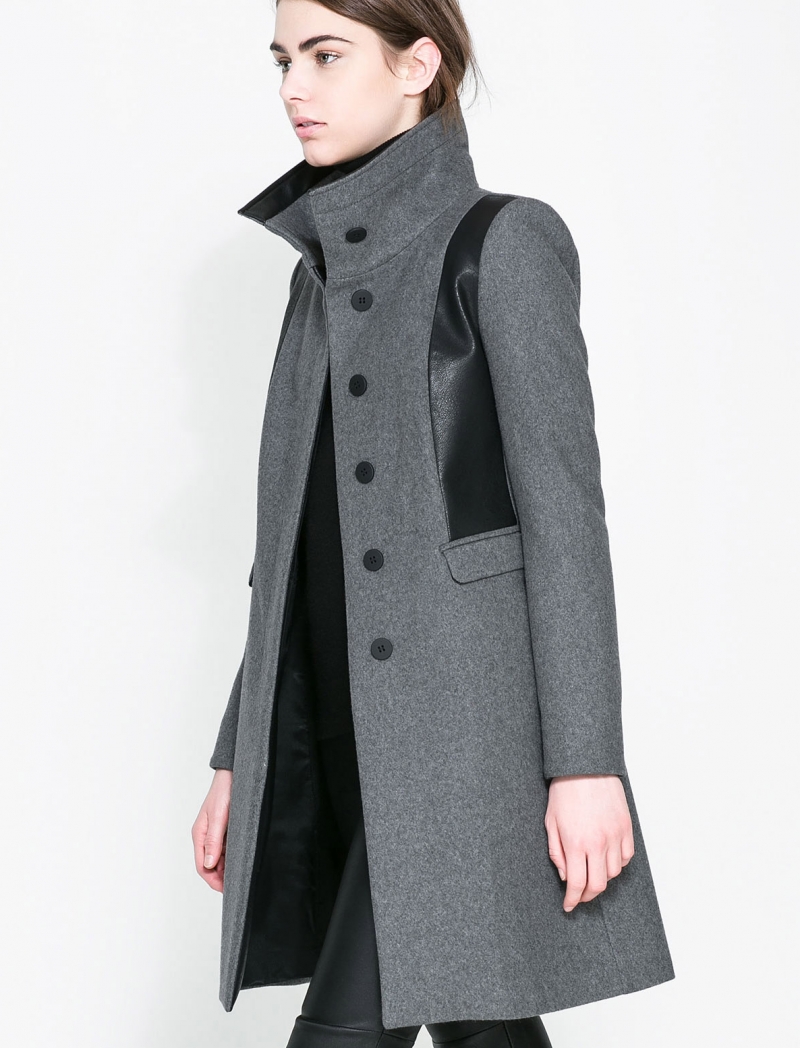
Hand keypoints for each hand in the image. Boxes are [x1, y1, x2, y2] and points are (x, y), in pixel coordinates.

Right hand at [192, 769, 232, 892]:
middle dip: (222, 877)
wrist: (233, 773)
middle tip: (238, 885)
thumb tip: (209, 864)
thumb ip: (213, 840)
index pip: (202, 866)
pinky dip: (233, 857)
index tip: (226, 889)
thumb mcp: (218, 817)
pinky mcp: (226, 830)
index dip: (213, 880)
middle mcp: (206, 836)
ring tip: (242, 874)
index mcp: (199, 834)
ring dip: (228, 868)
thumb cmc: (224, 791)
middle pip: (211, 865)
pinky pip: (228, 849)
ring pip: (220, 859)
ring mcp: (216, 834)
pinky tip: (243, 860)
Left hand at [544, 774, 633, 911]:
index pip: (577, 884)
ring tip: (591, 872)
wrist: (586, 767)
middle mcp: (597, 843)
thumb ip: (556, 852)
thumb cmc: (564, 791)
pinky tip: (606, 859)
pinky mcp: (626, 828)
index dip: (572, 900)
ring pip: (613, 873)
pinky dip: (617, 863)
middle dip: (587, 896)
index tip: (568, 905)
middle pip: (598, 885)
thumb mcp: (550, 822)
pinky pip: (626, 857)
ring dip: (602, 878)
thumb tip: (564, 876)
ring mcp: (614, 835)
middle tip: (580, 897)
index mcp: (575, 843)